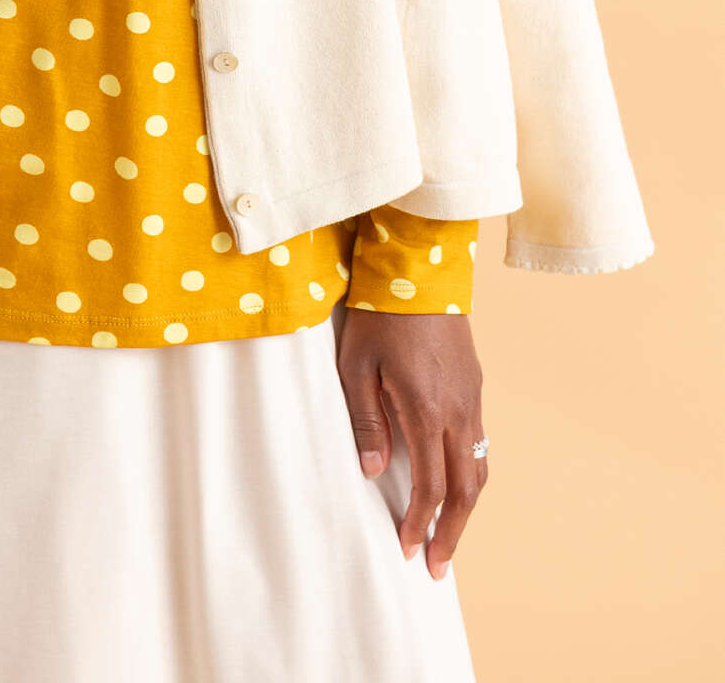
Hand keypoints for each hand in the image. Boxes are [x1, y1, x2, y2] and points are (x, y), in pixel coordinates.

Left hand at [335, 308, 487, 578]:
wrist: (420, 269)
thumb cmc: (379, 315)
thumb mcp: (356, 366)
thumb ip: (367, 422)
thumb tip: (376, 472)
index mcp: (427, 411)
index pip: (431, 487)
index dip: (419, 523)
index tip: (406, 548)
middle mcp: (458, 411)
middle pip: (465, 490)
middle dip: (452, 533)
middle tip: (436, 566)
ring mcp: (472, 397)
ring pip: (478, 468)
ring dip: (466, 508)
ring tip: (449, 536)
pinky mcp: (474, 384)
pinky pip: (479, 441)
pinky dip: (470, 474)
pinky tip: (456, 483)